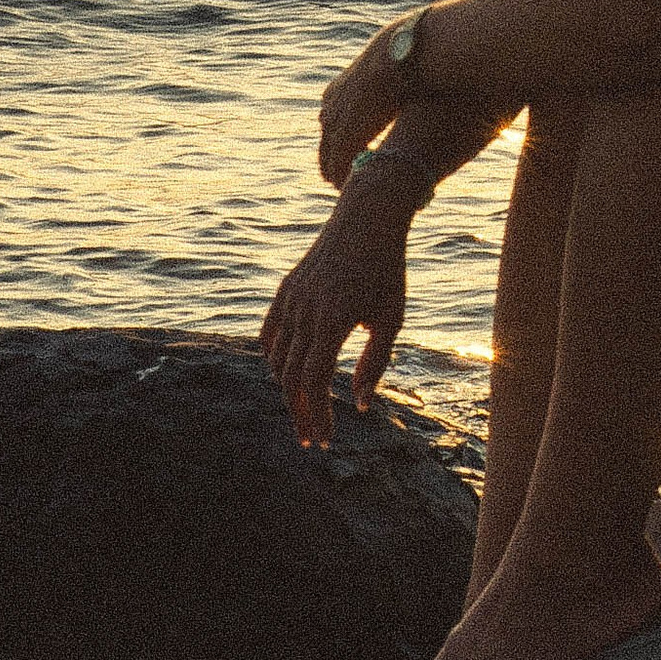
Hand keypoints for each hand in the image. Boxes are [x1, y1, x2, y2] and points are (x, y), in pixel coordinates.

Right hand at [262, 174, 413, 445]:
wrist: (367, 219)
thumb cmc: (387, 271)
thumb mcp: (391, 318)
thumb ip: (375, 363)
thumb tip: (362, 406)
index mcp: (332, 319)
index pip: (314, 382)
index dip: (317, 416)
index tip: (325, 440)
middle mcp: (304, 311)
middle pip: (291, 378)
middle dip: (301, 413)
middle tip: (312, 440)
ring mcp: (290, 300)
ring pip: (277, 359)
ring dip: (288, 389)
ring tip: (307, 408)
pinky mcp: (284, 291)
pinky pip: (269, 335)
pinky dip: (274, 360)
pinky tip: (289, 376)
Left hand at [317, 19, 423, 186]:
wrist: (405, 54)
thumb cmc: (410, 56)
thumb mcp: (393, 67)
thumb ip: (396, 76)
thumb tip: (416, 74)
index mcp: (341, 88)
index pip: (332, 118)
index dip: (339, 135)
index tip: (348, 149)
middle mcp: (332, 105)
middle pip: (326, 139)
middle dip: (333, 156)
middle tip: (341, 175)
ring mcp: (336, 121)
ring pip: (329, 154)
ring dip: (336, 170)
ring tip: (344, 186)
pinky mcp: (346, 137)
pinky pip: (339, 165)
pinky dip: (342, 178)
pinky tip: (349, 187)